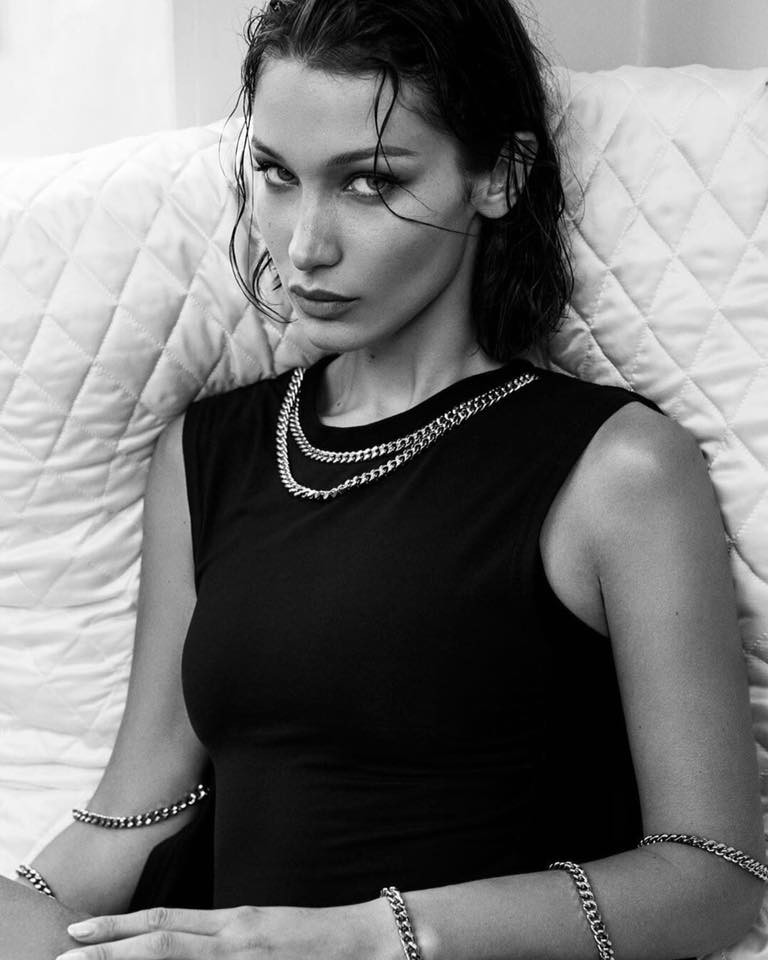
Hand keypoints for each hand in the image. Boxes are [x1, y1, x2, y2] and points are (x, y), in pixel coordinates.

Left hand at [55, 900, 395, 959]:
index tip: (82, 934)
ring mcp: (245, 957)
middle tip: (63, 956)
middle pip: (160, 942)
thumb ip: (226, 940)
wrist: (370, 942)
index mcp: (234, 923)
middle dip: (109, 952)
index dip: (120, 929)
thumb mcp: (264, 932)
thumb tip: (189, 949)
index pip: (166, 922)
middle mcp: (233, 937)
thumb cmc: (319, 940)